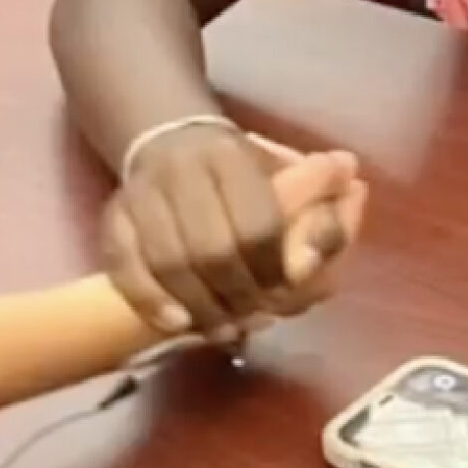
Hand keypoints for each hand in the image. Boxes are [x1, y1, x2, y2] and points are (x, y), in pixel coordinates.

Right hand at [104, 127, 364, 341]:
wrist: (164, 140)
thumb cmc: (240, 169)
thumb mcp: (287, 173)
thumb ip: (321, 203)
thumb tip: (355, 191)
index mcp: (230, 154)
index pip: (259, 222)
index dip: (277, 267)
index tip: (287, 287)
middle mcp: (181, 170)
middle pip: (213, 251)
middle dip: (241, 294)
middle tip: (257, 314)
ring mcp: (140, 194)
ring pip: (169, 264)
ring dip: (202, 307)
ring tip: (226, 328)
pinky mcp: (112, 219)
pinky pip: (124, 267)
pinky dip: (151, 300)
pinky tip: (179, 323)